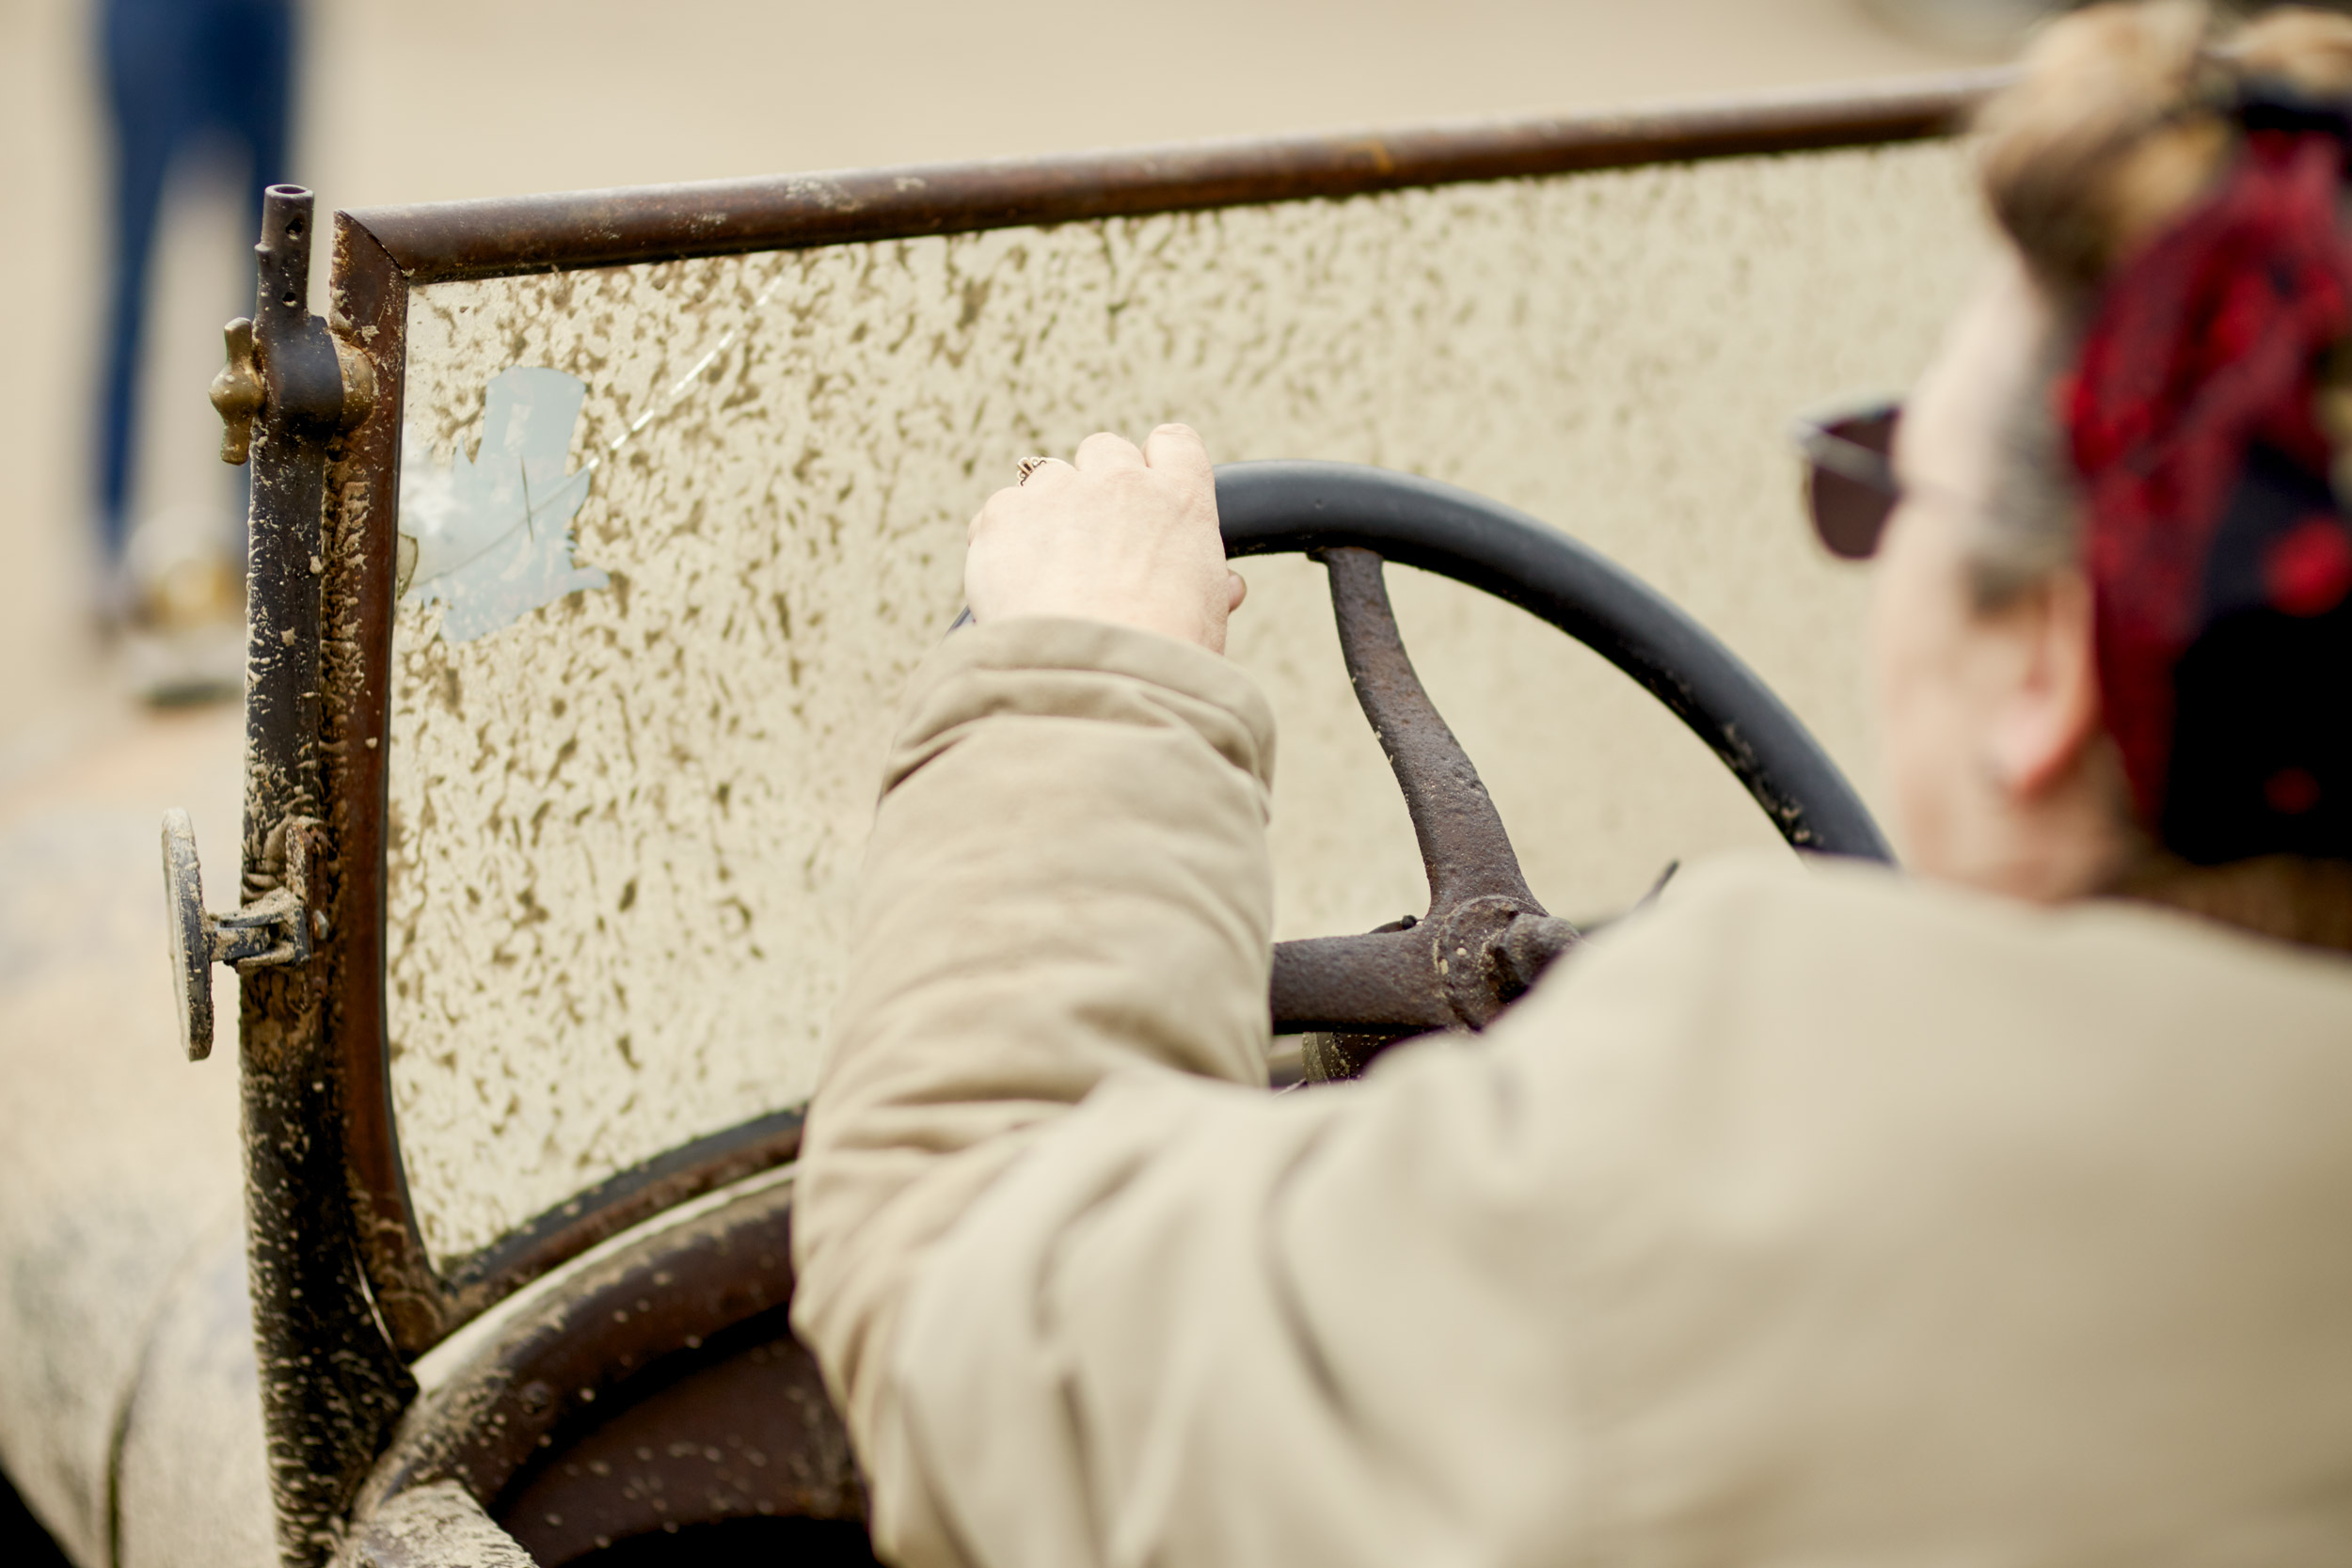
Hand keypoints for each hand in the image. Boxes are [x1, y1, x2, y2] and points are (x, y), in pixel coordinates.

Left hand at [964, 425, 1248, 653]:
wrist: (1101, 678)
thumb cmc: (1164, 657)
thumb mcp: (1209, 618)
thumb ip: (1211, 586)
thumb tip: (1226, 587)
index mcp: (1181, 499)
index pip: (1174, 442)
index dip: (1156, 466)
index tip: (1146, 496)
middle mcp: (1120, 482)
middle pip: (1104, 451)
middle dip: (1097, 487)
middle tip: (1093, 544)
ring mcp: (1058, 494)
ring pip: (1046, 478)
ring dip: (1047, 512)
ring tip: (1049, 574)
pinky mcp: (1004, 516)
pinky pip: (998, 512)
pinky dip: (1001, 542)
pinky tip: (1014, 587)